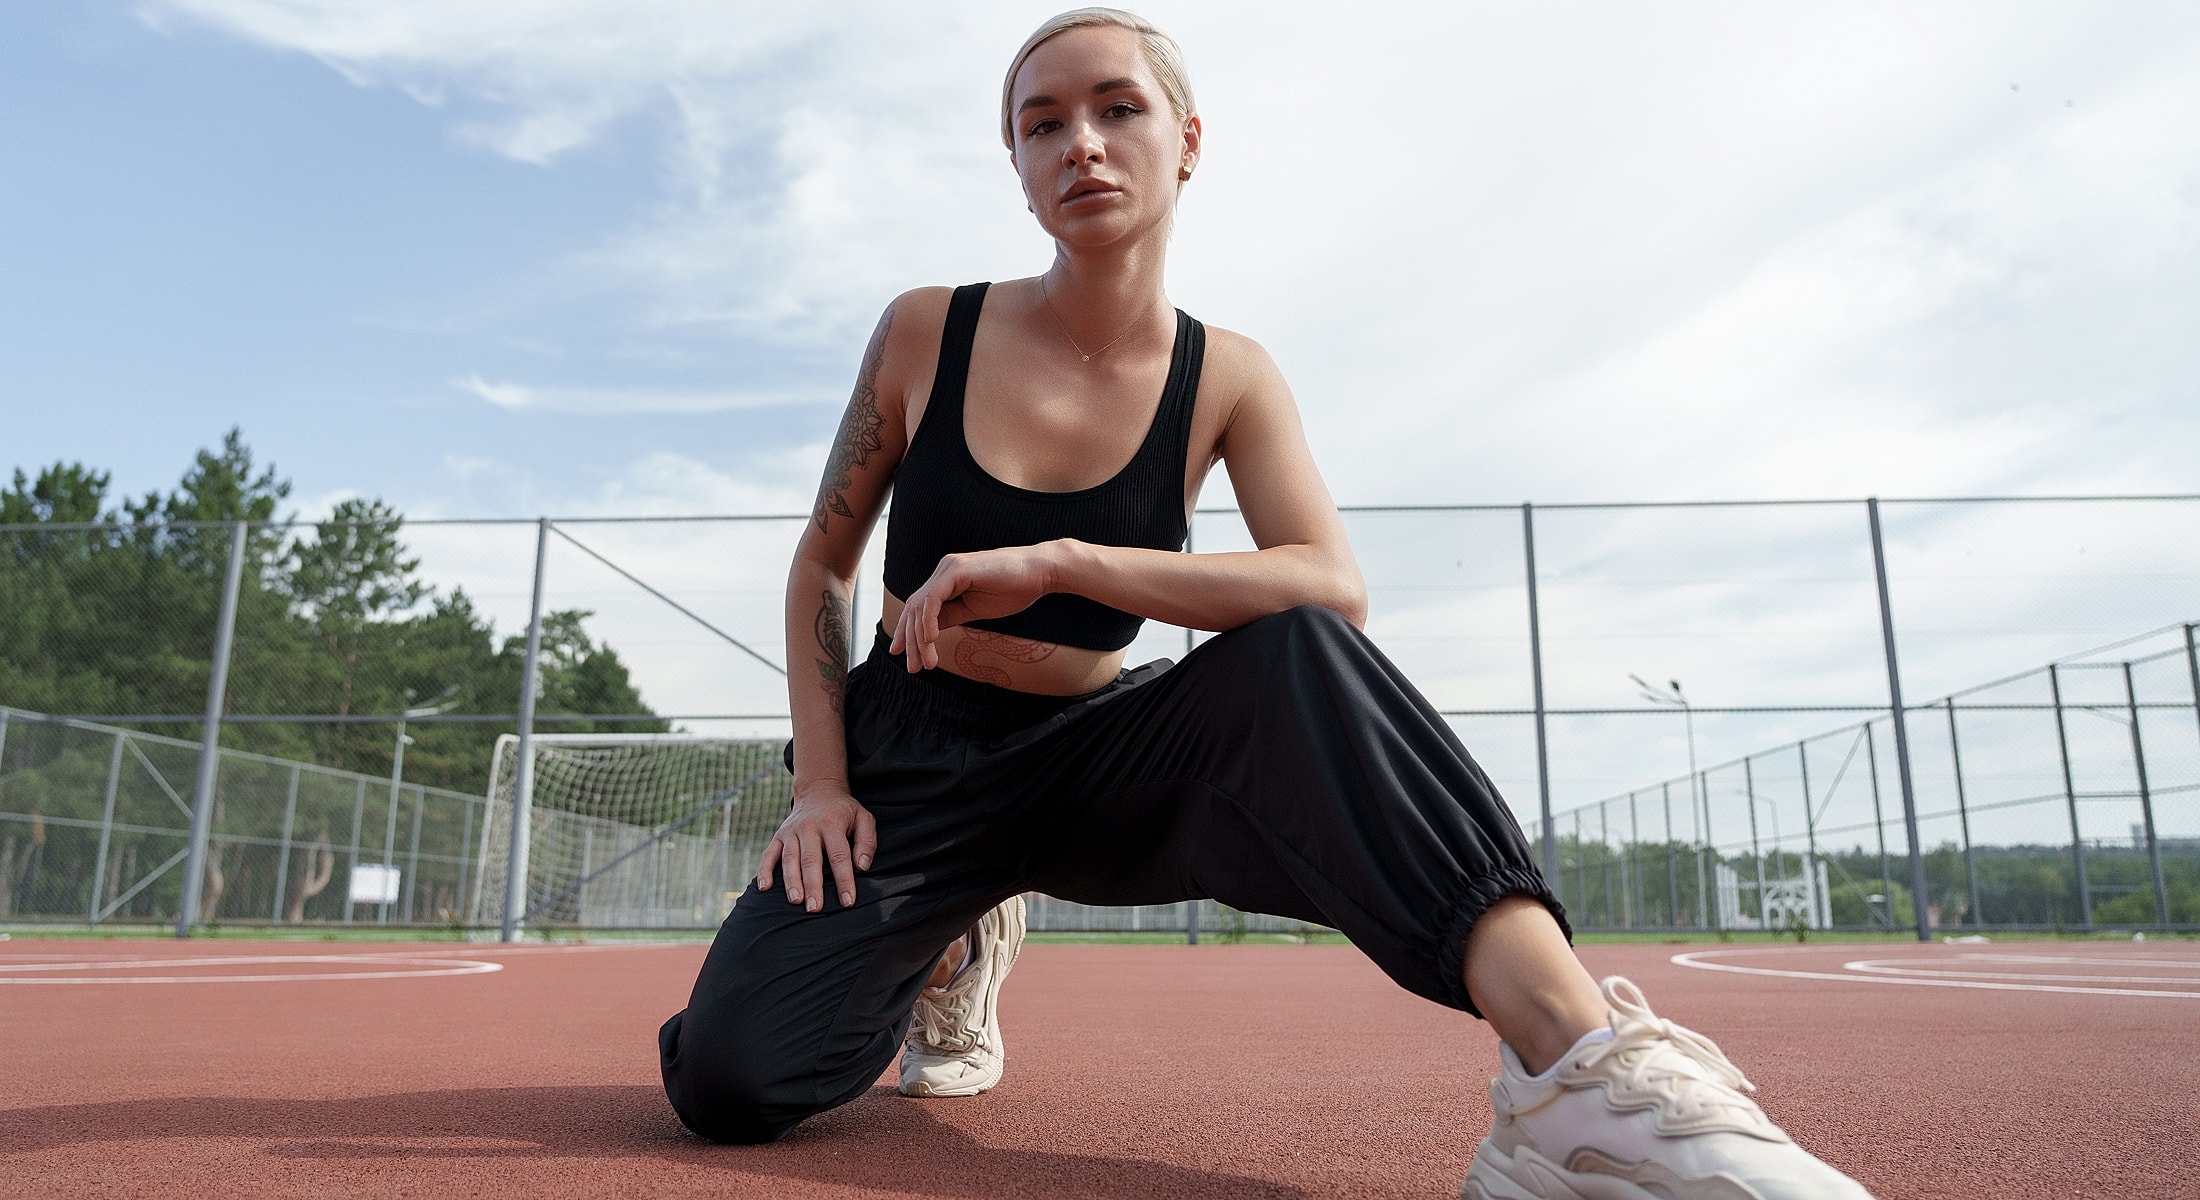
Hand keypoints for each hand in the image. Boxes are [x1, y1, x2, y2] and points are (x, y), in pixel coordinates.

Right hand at [757, 782, 877, 911]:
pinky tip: (764, 887)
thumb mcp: (863, 819)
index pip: (839, 856)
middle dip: (813, 886)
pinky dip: (765, 870)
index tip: (847, 901)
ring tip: (796, 901)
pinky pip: (769, 854)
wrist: (818, 791)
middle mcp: (809, 827)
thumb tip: (861, 867)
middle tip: (815, 908)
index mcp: (831, 824)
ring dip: (791, 881)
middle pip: (811, 860)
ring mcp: (791, 832)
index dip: (843, 880)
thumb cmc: (844, 811)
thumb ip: (867, 842)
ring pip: (789, 859)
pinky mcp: (778, 836)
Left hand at [889, 543, 1060, 671]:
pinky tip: (931, 640)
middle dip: (910, 640)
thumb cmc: (1014, 589)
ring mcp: (949, 568)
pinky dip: (929, 620)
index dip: (907, 631)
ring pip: (921, 606)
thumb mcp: (974, 610)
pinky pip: (934, 598)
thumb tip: (928, 633)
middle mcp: (944, 570)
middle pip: (914, 608)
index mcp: (947, 579)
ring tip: (926, 663)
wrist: (1041, 573)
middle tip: (913, 668)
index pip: (918, 607)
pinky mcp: (958, 569)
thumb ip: (950, 616)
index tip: (903, 655)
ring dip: (919, 638)